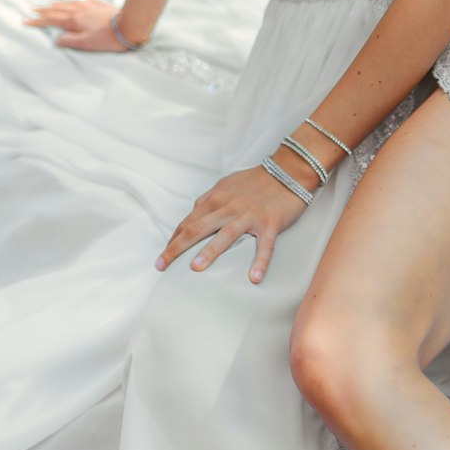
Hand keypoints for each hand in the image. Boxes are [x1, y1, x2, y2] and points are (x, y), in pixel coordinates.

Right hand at [23, 0, 129, 51]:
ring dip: (58, 4)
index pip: (51, 20)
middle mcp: (79, 10)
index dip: (37, 21)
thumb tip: (57, 39)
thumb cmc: (107, 38)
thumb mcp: (86, 44)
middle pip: (58, 9)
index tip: (26, 20)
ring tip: (51, 4)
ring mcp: (90, 6)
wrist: (128, 24)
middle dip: (44, 10)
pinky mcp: (100, 4)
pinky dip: (77, 1)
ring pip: (70, 3)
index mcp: (73, 21)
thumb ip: (70, 41)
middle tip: (33, 9)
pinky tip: (80, 0)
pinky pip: (85, 1)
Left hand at [156, 163, 313, 282]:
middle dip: (176, 248)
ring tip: (196, 267)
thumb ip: (209, 200)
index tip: (163, 256)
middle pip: (197, 229)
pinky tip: (254, 278)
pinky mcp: (270, 223)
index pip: (188, 223)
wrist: (287, 171)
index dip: (173, 240)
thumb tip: (194, 214)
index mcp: (216, 200)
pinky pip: (264, 246)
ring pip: (225, 235)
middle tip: (161, 265)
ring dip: (210, 251)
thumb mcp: (226, 185)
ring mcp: (249, 216)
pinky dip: (260, 262)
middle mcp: (228, 208)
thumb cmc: (255, 180)